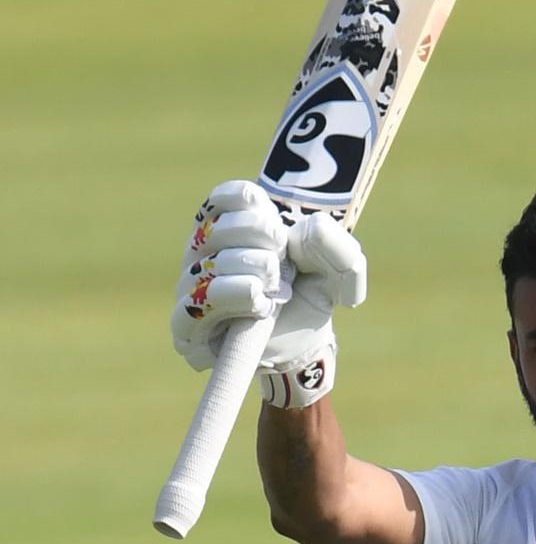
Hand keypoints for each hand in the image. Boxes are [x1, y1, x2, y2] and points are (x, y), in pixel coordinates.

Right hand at [170, 180, 365, 406]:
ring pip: (209, 265)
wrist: (306, 344)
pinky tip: (261, 304)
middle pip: (217, 227)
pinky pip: (195, 305)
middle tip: (283, 259)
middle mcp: (202, 254)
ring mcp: (191, 289)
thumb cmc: (312, 294)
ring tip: (277, 285)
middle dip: (259, 237)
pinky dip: (234, 297)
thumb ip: (335, 244)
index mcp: (231, 227)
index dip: (250, 202)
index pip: (222, 199)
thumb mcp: (340, 268)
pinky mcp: (187, 328)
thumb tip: (308, 228)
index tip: (276, 217)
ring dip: (251, 269)